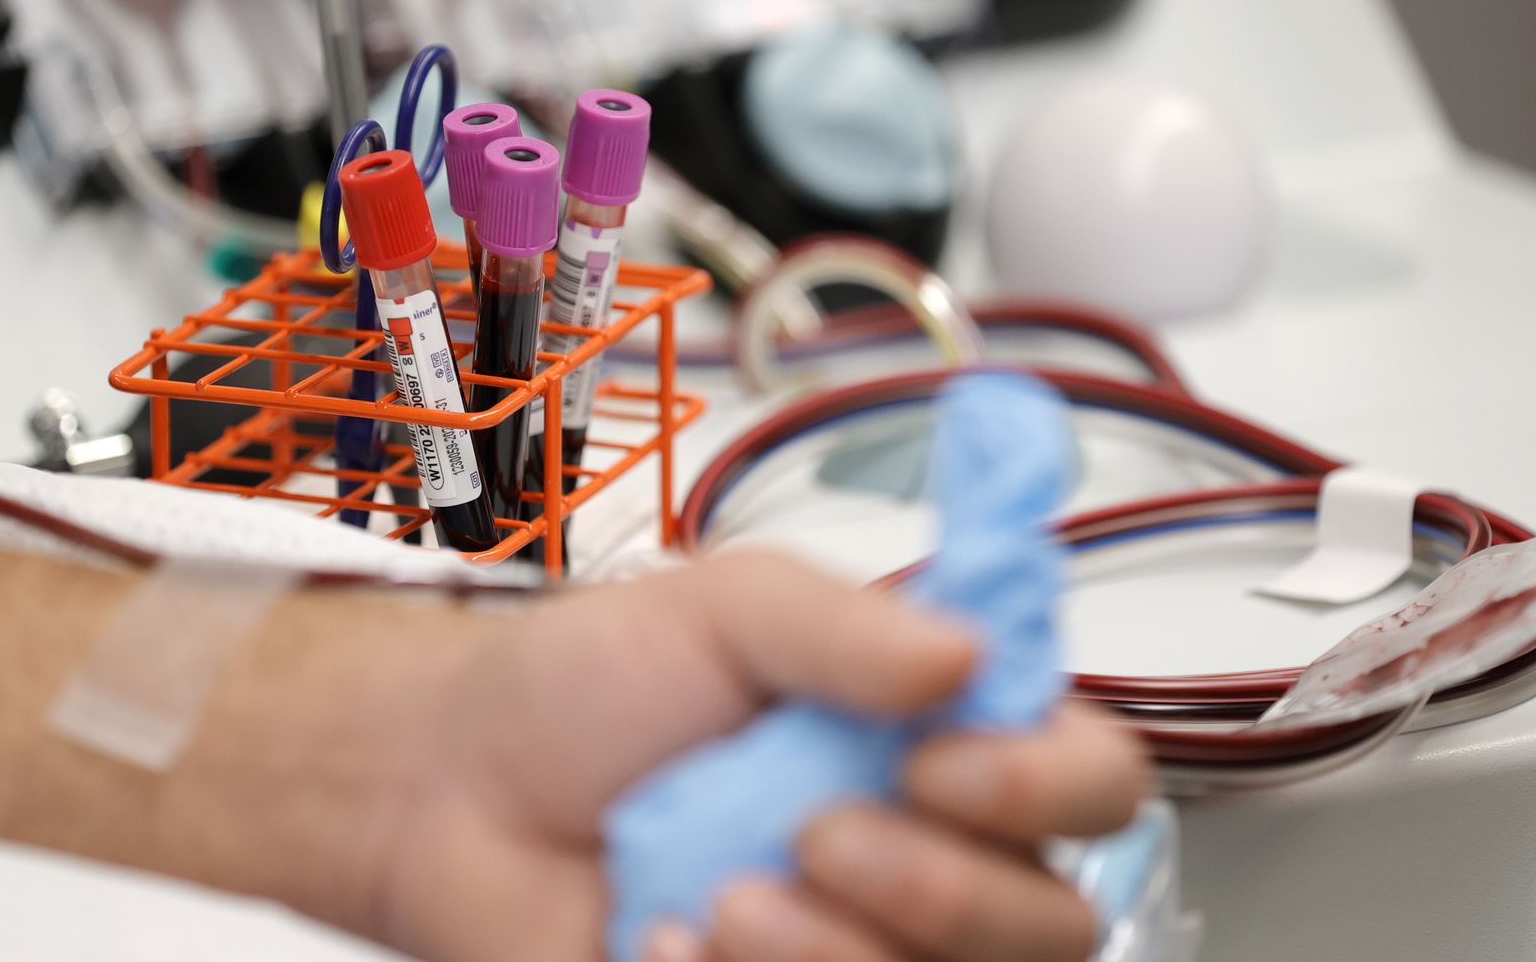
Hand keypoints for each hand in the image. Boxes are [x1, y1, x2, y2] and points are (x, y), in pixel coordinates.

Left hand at [183, 553, 1151, 961]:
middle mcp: (918, 855)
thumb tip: (971, 654)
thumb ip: (847, 625)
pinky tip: (667, 944)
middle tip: (816, 833)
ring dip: (836, 956)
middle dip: (941, 892)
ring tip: (723, 898)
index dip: (1049, 786)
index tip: (941, 762)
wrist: (448, 791)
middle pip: (1050, 925)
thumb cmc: (582, 688)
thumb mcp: (718, 608)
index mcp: (931, 739)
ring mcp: (854, 949)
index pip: (1088, 781)